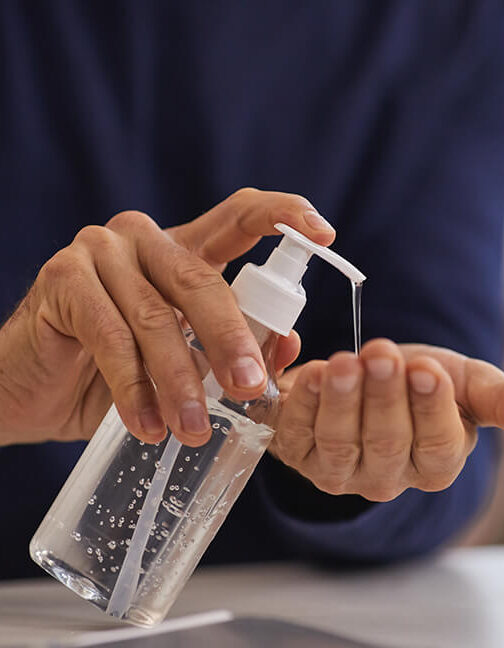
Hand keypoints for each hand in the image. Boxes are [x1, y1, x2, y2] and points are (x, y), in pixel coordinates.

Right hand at [0, 188, 332, 446]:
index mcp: (184, 250)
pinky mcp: (63, 279)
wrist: (32, 387)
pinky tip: (147, 426)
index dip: (283, 216)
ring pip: (157, 318)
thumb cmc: (116, 372)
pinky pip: (110, 338)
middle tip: (249, 389)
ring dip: (180, 381)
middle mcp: (145, 240)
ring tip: (194, 430)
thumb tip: (285, 347)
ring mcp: (100, 252)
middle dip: (231, 341)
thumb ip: (230, 348)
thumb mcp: (182, 361)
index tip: (325, 233)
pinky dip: (133, 388)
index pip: (239, 217)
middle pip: (203, 281)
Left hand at [273, 339, 503, 501]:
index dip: (431, 410)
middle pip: (387, 445)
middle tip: (381, 354)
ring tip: (344, 362)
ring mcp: (340, 470)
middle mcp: (387, 477)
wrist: (371, 374)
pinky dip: (301, 405)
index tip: (426, 369)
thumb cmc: (421, 381)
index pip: (438, 447)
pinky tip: (311, 373)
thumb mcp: (467, 383)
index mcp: (436, 463)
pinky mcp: (299, 452)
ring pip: (340, 445)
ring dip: (341, 402)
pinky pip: (296, 435)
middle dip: (384, 398)